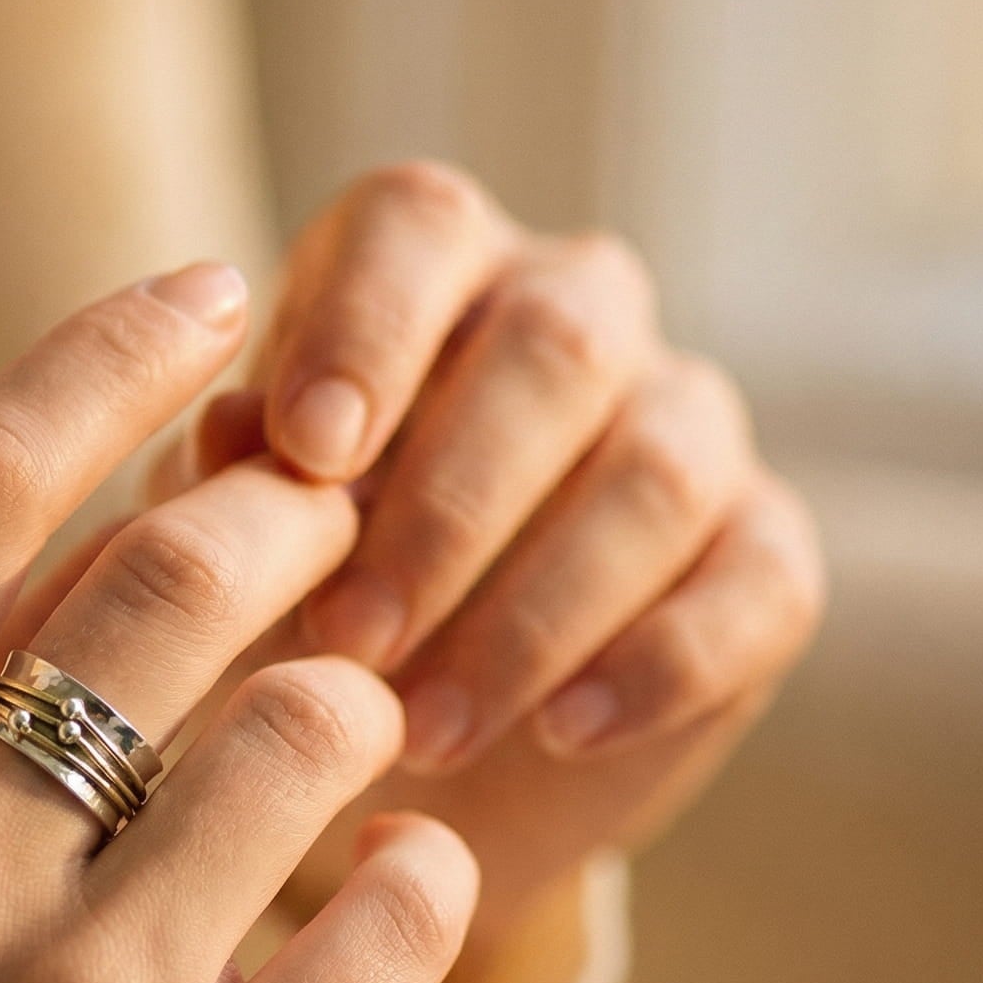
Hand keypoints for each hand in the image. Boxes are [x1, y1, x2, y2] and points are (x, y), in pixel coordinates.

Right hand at [0, 264, 477, 982]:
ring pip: (314, 714)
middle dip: (288, 511)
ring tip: (342, 735)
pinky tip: (377, 894)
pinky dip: (414, 868)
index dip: (106, 352)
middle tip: (328, 515)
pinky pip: (395, 900)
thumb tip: (78, 516)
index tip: (211, 285)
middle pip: (172, 567)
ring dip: (360, 695)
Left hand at [189, 163, 825, 982]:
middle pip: (555, 344)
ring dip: (528, 615)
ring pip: (653, 471)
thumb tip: (232, 432)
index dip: (366, 328)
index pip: (417, 227)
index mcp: (426, 267)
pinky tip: (560, 734)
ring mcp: (686, 423)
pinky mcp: (761, 553)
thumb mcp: (222, 548)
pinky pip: (753, 585)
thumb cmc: (279, 603)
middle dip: (445, 506)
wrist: (388, 755)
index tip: (310, 454)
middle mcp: (573, 311)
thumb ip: (221, 480)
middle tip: (349, 640)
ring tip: (419, 733)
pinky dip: (658, 665)